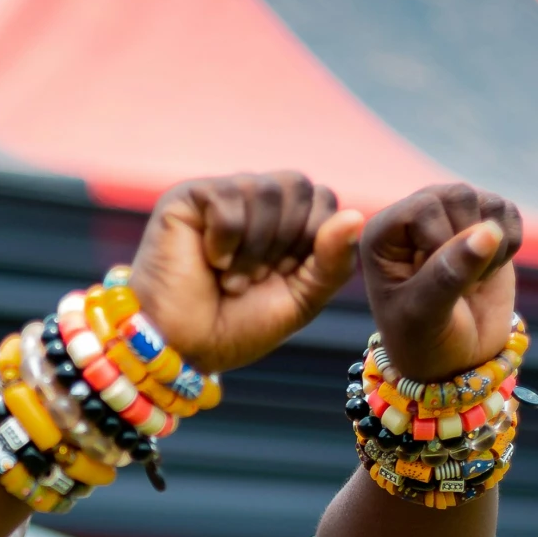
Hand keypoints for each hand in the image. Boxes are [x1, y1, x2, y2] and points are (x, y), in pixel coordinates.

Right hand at [128, 172, 362, 371]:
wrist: (183, 349)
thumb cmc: (237, 328)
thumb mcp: (301, 301)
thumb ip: (332, 262)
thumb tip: (354, 214)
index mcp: (284, 221)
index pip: (323, 198)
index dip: (312, 240)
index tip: (283, 277)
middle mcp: (253, 201)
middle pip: (299, 187)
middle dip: (286, 242)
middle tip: (257, 279)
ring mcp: (220, 195)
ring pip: (265, 192)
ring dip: (254, 249)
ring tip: (232, 279)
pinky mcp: (188, 198)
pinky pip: (227, 200)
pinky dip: (225, 242)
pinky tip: (209, 262)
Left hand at [362, 183, 521, 381]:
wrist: (455, 360)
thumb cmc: (424, 342)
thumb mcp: (425, 315)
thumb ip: (448, 274)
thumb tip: (488, 231)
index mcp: (383, 232)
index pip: (424, 207)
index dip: (442, 244)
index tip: (435, 284)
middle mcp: (413, 216)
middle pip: (459, 195)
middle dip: (469, 244)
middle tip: (458, 285)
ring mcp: (449, 215)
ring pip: (487, 202)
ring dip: (492, 248)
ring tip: (471, 281)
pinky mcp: (483, 222)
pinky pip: (509, 212)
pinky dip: (510, 245)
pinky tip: (488, 272)